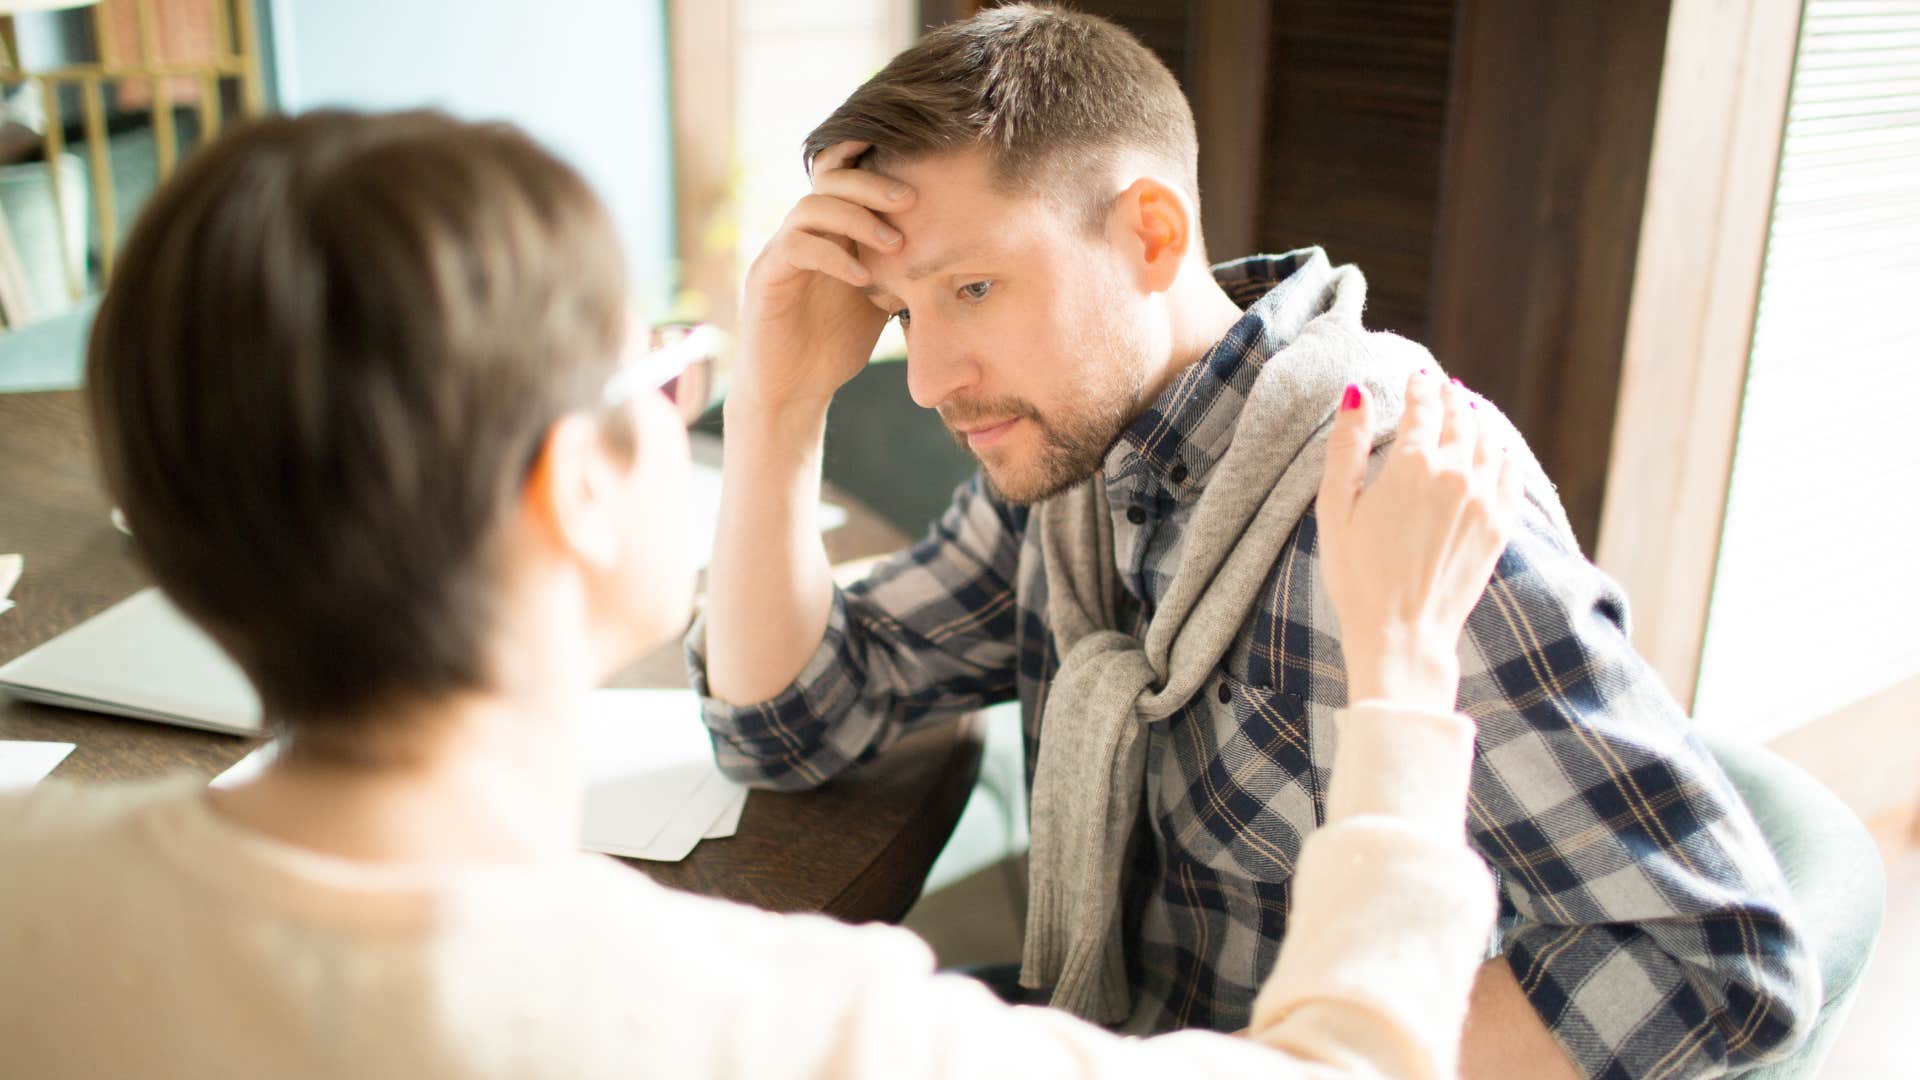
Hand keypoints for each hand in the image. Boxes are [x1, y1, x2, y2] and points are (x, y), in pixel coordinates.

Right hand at [732, 141, 912, 415]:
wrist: (794, 391)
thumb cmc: (835, 344)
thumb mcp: (879, 297)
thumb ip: (899, 266)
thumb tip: (951, 246)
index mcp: (829, 230)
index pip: (842, 175)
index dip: (867, 155)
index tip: (912, 155)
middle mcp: (801, 232)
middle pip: (829, 179)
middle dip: (871, 183)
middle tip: (911, 198)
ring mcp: (780, 252)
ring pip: (811, 208)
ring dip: (856, 218)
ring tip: (895, 244)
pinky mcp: (766, 278)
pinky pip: (796, 248)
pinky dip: (833, 257)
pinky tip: (863, 278)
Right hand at [1316, 373, 1522, 713]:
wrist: (1401, 633)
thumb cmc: (1357, 574)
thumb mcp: (1335, 508)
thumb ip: (1347, 445)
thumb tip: (1357, 392)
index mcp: (1413, 465)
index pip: (1423, 407)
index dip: (1419, 388)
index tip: (1417, 377)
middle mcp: (1457, 474)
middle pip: (1461, 419)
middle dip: (1451, 398)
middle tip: (1446, 387)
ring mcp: (1484, 500)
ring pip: (1490, 442)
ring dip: (1479, 420)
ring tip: (1470, 410)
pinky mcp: (1499, 527)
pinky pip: (1511, 475)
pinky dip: (1504, 453)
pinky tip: (1498, 450)